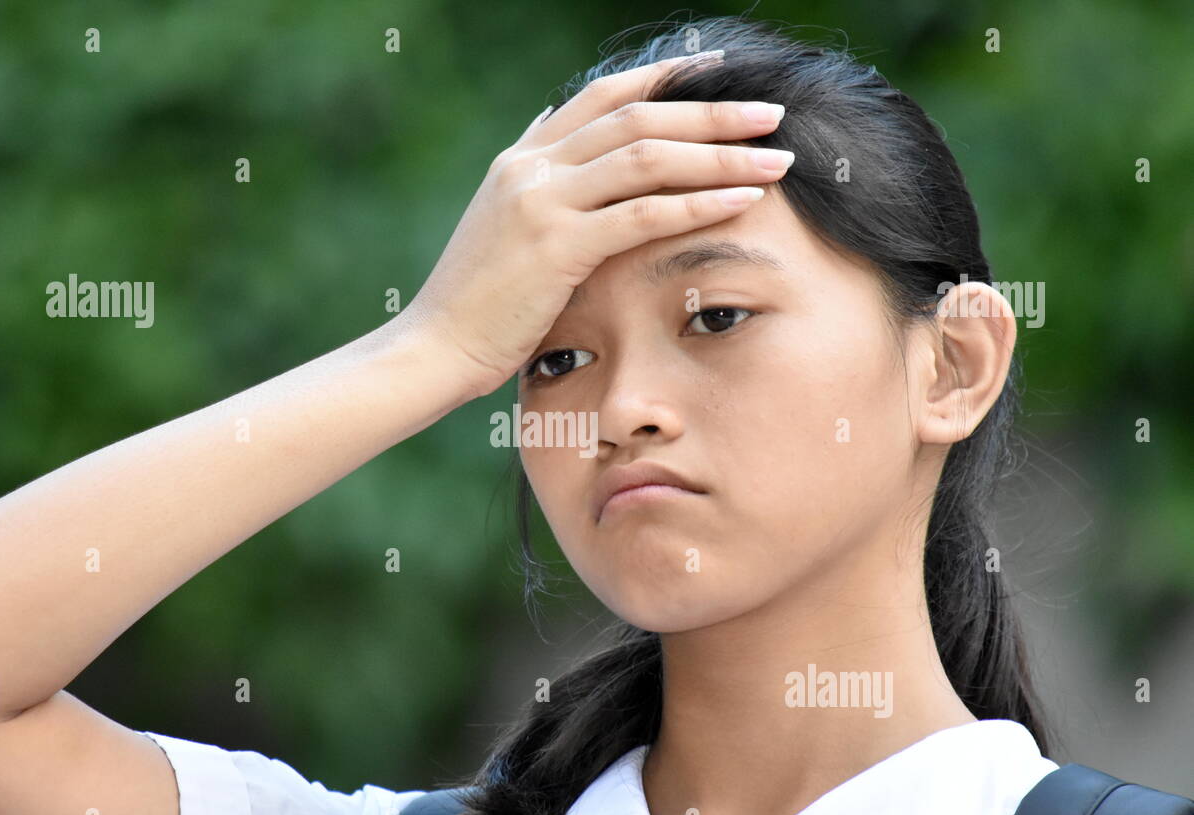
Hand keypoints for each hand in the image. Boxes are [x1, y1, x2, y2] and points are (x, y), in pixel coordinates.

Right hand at [405, 50, 792, 398]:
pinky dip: (697, 203)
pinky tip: (741, 201)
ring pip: (648, 157)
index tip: (720, 73)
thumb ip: (536, 182)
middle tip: (771, 114)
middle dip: (712, 113)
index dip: (666, 78)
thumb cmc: (476, 302)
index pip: (604, 96)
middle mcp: (532, 166)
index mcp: (522, 158)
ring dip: (719, 155)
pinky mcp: (556, 245)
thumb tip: (557, 134)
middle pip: (638, 117)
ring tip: (775, 158)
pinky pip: (643, 214)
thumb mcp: (502, 227)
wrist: (434, 346)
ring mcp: (542, 201)